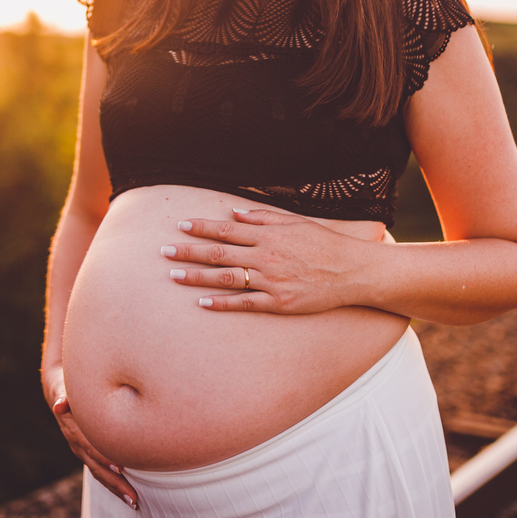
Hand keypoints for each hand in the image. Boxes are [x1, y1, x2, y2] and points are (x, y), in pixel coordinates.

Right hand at [42, 365, 138, 510]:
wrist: (60, 394)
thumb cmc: (69, 387)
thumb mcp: (64, 387)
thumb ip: (63, 395)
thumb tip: (60, 404)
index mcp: (73, 430)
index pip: (90, 446)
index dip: (104, 458)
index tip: (120, 468)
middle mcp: (77, 444)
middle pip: (96, 467)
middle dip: (115, 483)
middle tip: (133, 497)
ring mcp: (83, 451)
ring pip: (99, 473)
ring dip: (116, 488)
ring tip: (134, 502)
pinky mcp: (90, 453)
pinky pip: (102, 471)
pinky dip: (114, 483)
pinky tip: (129, 493)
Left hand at [162, 208, 357, 313]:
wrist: (352, 271)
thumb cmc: (324, 244)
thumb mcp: (295, 223)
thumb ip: (263, 218)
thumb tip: (233, 214)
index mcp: (269, 235)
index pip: (227, 229)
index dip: (202, 227)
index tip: (180, 225)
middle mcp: (266, 256)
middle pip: (219, 253)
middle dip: (189, 251)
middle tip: (164, 251)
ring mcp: (271, 281)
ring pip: (226, 278)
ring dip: (198, 277)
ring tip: (174, 276)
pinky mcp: (278, 302)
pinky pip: (245, 303)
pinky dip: (222, 303)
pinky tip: (202, 303)